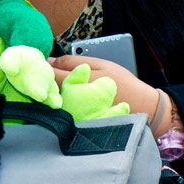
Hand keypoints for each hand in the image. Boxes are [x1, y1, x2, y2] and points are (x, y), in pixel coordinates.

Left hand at [50, 55, 167, 130]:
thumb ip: (74, 62)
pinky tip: (67, 96)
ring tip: (58, 82)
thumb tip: (52, 60)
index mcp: (76, 84)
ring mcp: (74, 115)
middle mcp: (71, 102)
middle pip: (48, 89)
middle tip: (48, 71)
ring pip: (53, 101)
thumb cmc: (123, 83)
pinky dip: (61, 102)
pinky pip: (62, 110)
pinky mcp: (78, 123)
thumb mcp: (101, 65)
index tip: (42, 61)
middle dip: (46, 79)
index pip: (49, 74)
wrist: (142, 108)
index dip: (43, 66)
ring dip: (52, 91)